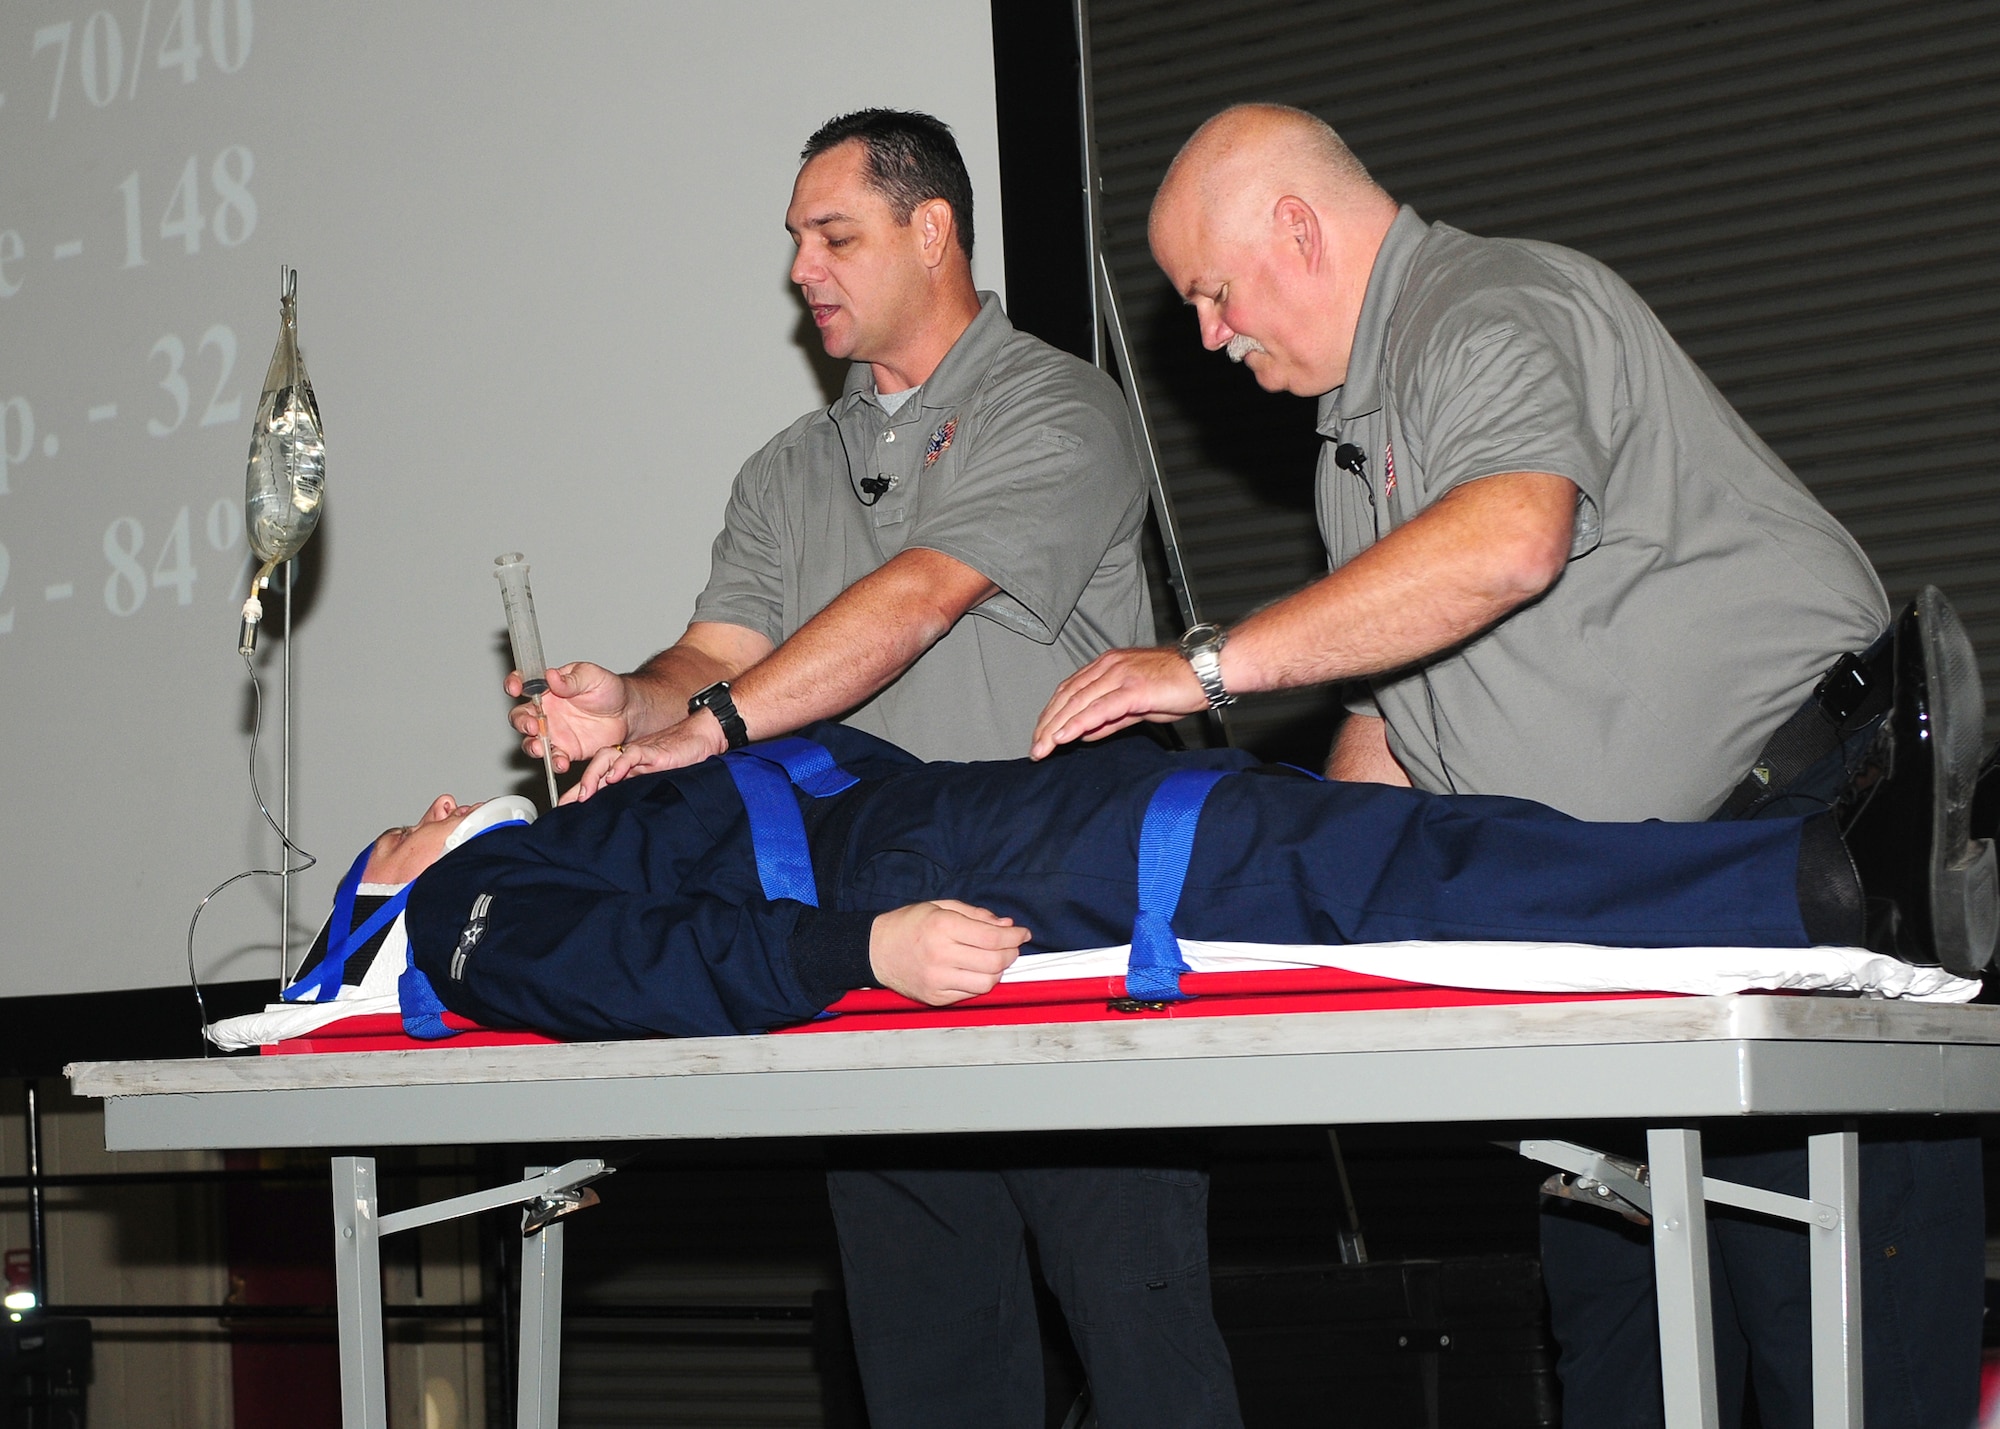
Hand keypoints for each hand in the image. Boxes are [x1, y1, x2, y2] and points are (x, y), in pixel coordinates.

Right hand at [508, 662, 630, 771]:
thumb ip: (571, 679)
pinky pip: (554, 759)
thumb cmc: (609, 689)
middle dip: (522, 723)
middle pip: (521, 718)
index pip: (523, 684)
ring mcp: (554, 733)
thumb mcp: (592, 676)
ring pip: (531, 742)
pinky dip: (554, 762)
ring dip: (532, 746)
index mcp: (548, 689)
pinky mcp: (567, 750)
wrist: (628, 713)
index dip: (514, 684)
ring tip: (541, 748)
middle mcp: (546, 712)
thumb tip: (551, 676)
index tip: (515, 688)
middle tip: (532, 725)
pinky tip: (562, 762)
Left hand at [561, 710, 725, 803]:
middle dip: (580, 785)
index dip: (581, 791)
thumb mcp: (658, 780)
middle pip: (596, 766)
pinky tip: (614, 777)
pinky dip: (622, 765)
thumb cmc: (684, 759)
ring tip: (585, 794)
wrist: (704, 737)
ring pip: (607, 757)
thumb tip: (625, 816)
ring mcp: (638, 752)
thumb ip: (641, 790)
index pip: (599, 778)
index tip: (565, 808)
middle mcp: (628, 758)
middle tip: (568, 804)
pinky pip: (633, 755)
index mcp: (628, 766)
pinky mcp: (653, 750)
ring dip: (593, 775)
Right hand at [868, 900, 1030, 1004]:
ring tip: (995, 960)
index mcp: (942, 926)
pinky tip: (976, 971)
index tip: (1022, 934)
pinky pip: (971, 994)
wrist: (875, 951)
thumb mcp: (940, 907)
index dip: (1014, 936)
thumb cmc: (907, 926)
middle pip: (995, 962)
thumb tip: (1006, 924)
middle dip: (1011, 953)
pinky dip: (981, 983)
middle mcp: (940, 954)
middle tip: (1012, 947)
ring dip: (999, 971)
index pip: (992, 937)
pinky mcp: (936, 997)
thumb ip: (976, 915)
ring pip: (987, 983)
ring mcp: (938, 979)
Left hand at [1029, 646, 1207, 757]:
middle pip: (1067, 697)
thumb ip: (1110, 718)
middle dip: (1047, 725)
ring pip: (1078, 702)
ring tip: (1043, 747)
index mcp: (1106, 667)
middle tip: (1036, 749)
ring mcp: (1119, 675)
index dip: (1051, 714)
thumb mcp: (1137, 705)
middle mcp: (1108, 667)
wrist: (1206, 672)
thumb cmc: (1178, 685)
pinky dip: (1078, 723)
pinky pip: (1099, 708)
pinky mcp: (1133, 689)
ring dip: (1056, 727)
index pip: (1069, 691)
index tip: (1041, 736)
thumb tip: (1085, 733)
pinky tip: (1064, 737)